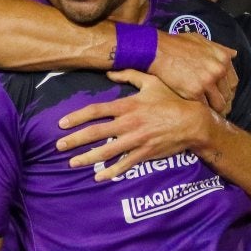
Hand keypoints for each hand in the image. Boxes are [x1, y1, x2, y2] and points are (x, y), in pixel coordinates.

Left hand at [57, 70, 212, 180]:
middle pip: (96, 133)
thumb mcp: (152, 82)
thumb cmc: (172, 100)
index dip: (77, 117)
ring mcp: (136, 140)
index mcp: (127, 106)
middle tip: (58, 145)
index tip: (62, 123)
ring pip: (107, 151)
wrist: (192, 122)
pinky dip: (111, 172)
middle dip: (75, 140)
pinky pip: (125, 164)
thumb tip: (109, 73)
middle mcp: (128, 123)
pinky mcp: (145, 153)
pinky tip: (99, 177)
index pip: (96, 111)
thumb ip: (129, 75)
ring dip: (88, 158)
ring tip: (72, 163)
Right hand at [148, 32, 236, 114]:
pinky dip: (202, 111)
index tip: (222, 95)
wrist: (158, 50)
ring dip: (214, 110)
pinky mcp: (194, 92)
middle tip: (215, 107)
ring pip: (219, 104)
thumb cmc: (177, 44)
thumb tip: (234, 54)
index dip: (228, 91)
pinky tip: (198, 112)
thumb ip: (220, 48)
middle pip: (227, 94)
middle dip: (222, 101)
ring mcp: (207, 82)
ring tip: (208, 113)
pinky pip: (204, 107)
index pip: (233, 82)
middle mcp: (218, 70)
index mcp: (222, 58)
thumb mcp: (202, 40)